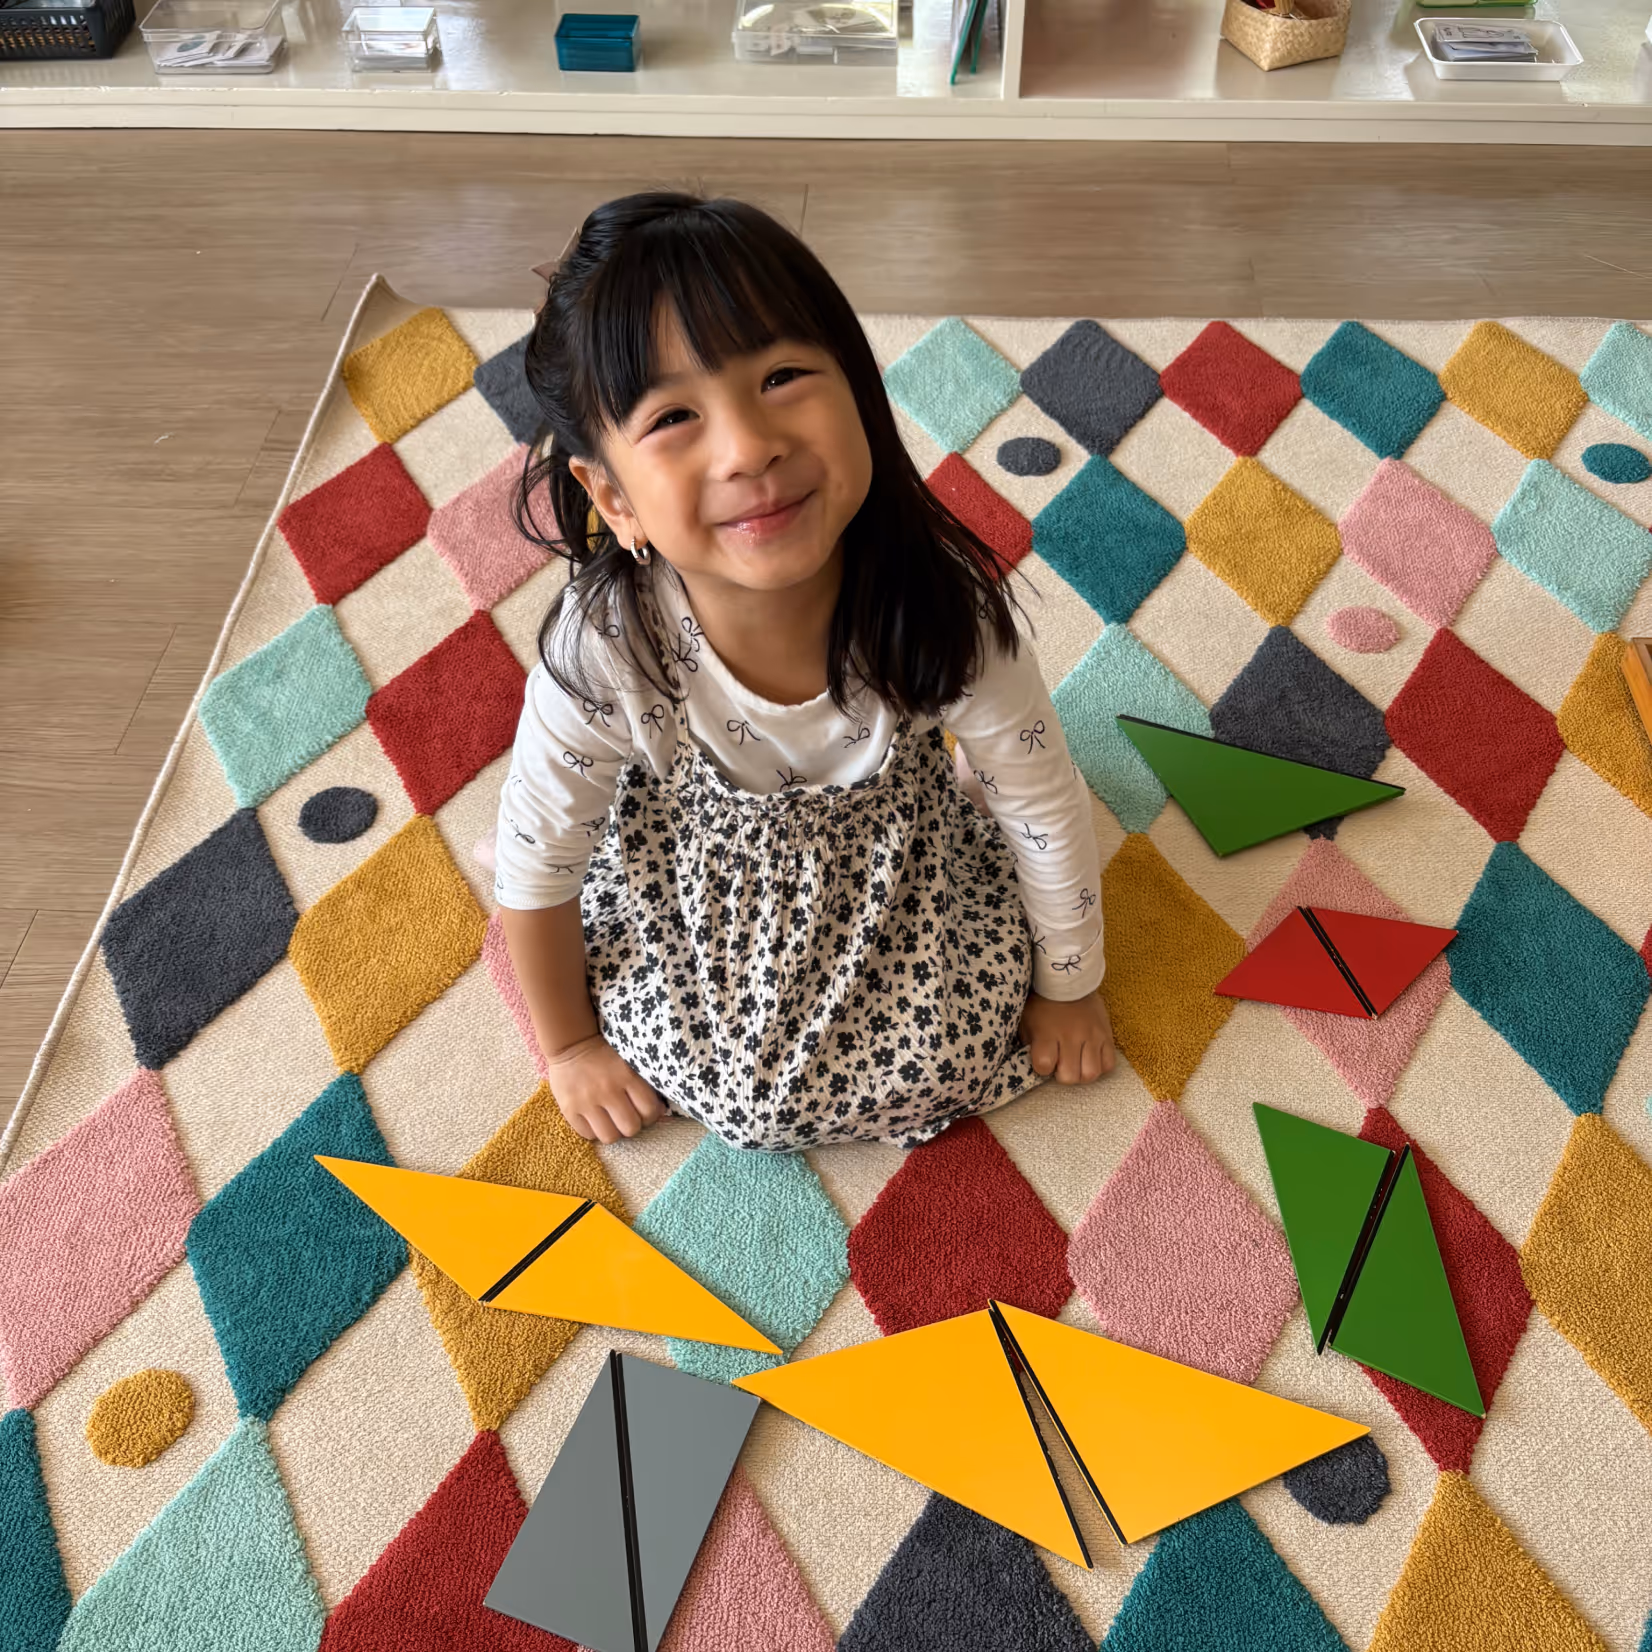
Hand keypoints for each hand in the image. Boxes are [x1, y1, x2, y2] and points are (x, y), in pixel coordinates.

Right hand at [544, 1033, 666, 1143]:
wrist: (570, 1044)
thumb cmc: (605, 1054)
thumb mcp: (629, 1061)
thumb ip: (644, 1083)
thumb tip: (661, 1111)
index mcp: (626, 1075)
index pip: (649, 1110)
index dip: (650, 1116)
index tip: (645, 1112)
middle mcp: (607, 1090)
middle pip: (630, 1128)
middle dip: (632, 1125)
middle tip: (628, 1117)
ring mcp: (586, 1101)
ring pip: (609, 1137)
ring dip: (613, 1132)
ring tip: (611, 1121)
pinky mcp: (568, 1109)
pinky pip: (588, 1135)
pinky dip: (594, 1131)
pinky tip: (595, 1119)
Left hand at [1019, 990, 1115, 1083]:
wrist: (1068, 980)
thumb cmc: (1042, 1003)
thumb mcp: (1026, 1021)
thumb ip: (1029, 1044)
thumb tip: (1034, 1064)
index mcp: (1047, 1033)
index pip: (1044, 1066)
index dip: (1042, 1068)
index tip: (1043, 1060)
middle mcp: (1071, 1037)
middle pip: (1070, 1076)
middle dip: (1063, 1075)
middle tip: (1061, 1063)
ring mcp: (1092, 1037)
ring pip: (1092, 1074)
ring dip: (1082, 1073)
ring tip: (1077, 1063)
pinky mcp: (1107, 1035)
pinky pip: (1109, 1064)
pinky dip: (1100, 1066)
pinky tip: (1091, 1058)